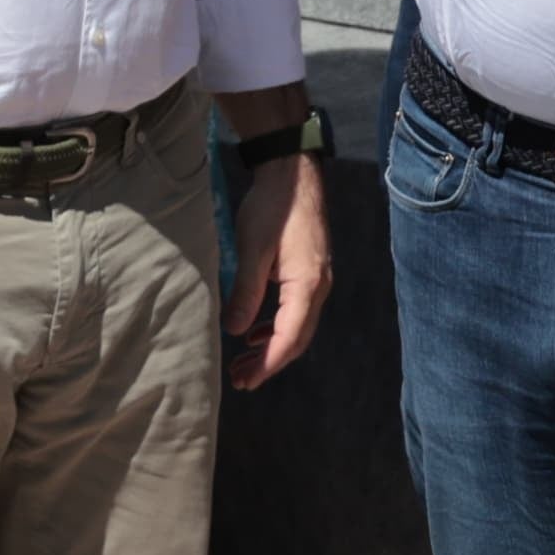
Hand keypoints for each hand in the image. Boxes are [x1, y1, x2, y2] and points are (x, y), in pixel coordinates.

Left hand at [225, 150, 331, 389]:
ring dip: (271, 346)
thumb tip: (235, 330)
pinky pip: (296, 311)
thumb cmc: (272, 208)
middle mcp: (319, 287)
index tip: (246, 381)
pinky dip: (276, 326)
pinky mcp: (309, 272)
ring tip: (242, 362)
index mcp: (307, 285)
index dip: (268, 364)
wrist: (292, 174)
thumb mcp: (252, 249)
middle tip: (239, 380)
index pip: (289, 338)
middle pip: (297, 338)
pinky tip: (255, 332)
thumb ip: (246, 291)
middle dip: (269, 362)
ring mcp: (317, 280)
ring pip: (297, 326)